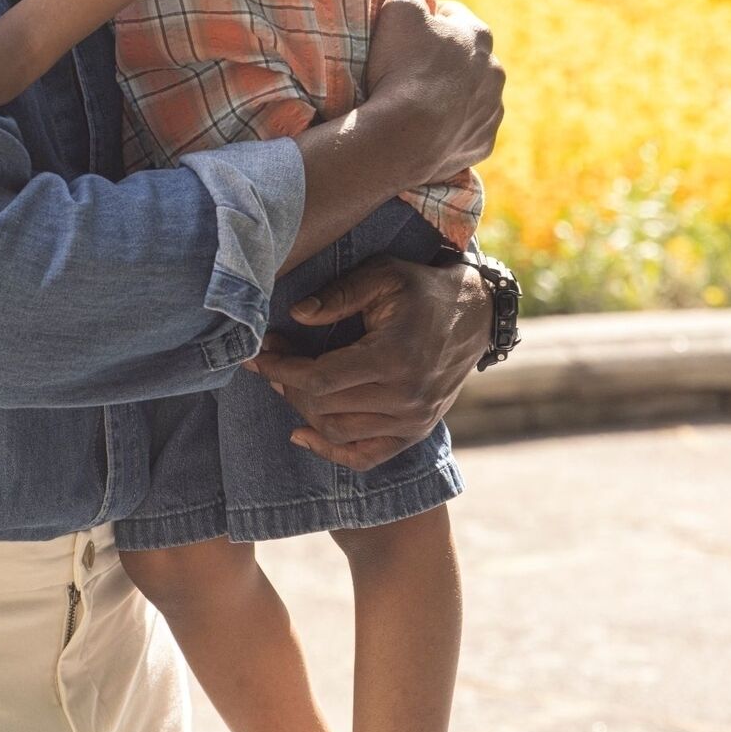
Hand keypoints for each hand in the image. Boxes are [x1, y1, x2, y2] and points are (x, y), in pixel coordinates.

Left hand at [248, 256, 491, 468]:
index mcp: (393, 358)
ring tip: (287, 383)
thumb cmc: (422, 290)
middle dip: (287, 384)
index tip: (256, 356)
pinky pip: (365, 456)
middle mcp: (404, 398)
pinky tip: (301, 434)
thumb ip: (338, 295)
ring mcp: (412, 420)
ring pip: (337, 432)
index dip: (281, 370)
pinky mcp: (415, 431)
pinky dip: (331, 452)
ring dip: (303, 411)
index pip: (319, 379)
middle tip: (271, 359)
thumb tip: (296, 315)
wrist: (474, 316)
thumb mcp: (383, 276)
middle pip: (323, 407)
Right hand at [365, 0, 503, 185]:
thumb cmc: (402, 67)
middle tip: (409, 70)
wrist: (403, 137)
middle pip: (468, 59)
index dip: (429, 24)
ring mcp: (491, 111)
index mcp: (479, 35)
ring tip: (417, 103)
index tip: (407, 36)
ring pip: (473, 95)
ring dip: (452, 96)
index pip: (455, 18)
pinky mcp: (482, 144)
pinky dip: (452, 129)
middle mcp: (495, 72)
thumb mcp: (400, 9)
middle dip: (446, 61)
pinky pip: (468, 131)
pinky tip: (428, 131)